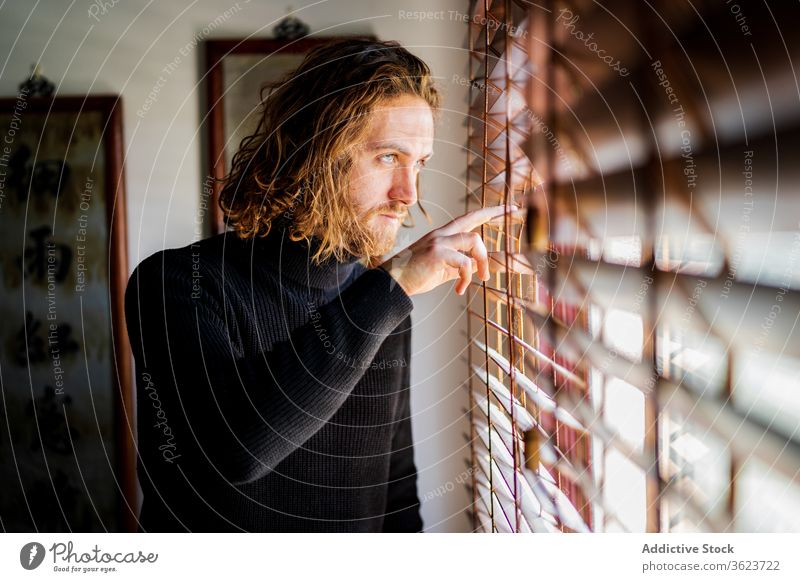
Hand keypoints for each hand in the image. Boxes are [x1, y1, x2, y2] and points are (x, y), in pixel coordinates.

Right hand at [380, 204, 517, 296]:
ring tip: (481, 278)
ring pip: (474, 241)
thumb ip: (460, 266)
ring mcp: (439, 242)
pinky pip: (464, 263)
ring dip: (483, 261)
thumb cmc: (415, 276)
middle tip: (517, 214)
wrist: (392, 283)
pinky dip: (467, 278)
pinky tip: (459, 289)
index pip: (469, 218)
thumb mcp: (442, 270)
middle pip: (474, 219)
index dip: (490, 212)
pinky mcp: (437, 254)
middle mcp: (442, 234)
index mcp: (443, 235)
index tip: (509, 208)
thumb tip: (480, 271)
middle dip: (496, 214)